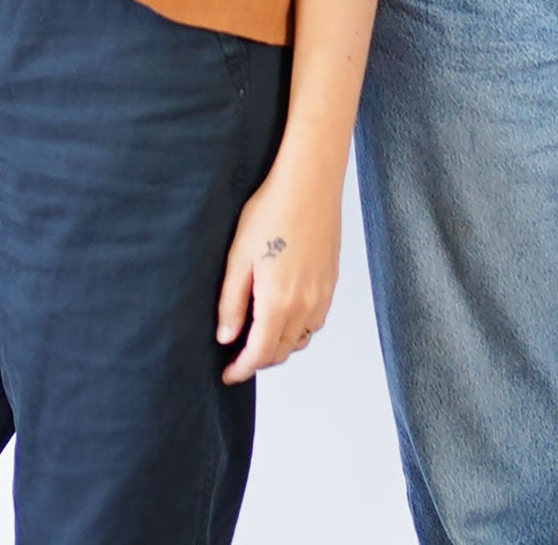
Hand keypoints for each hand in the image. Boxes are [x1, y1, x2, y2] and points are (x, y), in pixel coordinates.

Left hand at [216, 159, 340, 384]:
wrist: (309, 183)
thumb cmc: (272, 212)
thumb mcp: (239, 256)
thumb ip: (231, 302)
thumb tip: (226, 336)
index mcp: (278, 303)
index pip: (260, 354)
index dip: (242, 369)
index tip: (228, 374)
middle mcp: (305, 305)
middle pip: (283, 351)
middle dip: (259, 360)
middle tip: (238, 356)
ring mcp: (323, 294)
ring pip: (302, 339)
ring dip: (281, 346)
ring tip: (260, 336)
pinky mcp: (331, 280)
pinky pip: (316, 320)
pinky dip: (300, 329)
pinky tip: (286, 314)